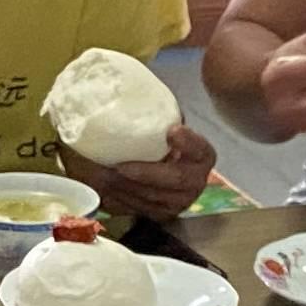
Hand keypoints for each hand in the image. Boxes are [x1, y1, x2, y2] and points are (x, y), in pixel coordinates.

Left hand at [70, 119, 219, 225]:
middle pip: (174, 179)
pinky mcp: (162, 215)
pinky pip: (139, 209)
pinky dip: (119, 199)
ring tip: (102, 175)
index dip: (188, 142)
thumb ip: (157, 117)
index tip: (171, 131)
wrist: (160, 170)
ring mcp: (180, 202)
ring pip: (153, 198)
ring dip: (125, 188)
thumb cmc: (159, 142)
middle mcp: (196, 181)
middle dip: (145, 173)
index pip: (200, 149)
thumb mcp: (163, 127)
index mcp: (202, 155)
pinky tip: (103, 188)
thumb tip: (127, 90)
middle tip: (120, 166)